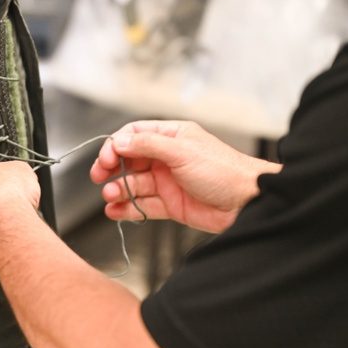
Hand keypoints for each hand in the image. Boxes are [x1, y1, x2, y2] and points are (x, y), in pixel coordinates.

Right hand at [89, 120, 280, 233]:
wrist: (247, 203)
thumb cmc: (224, 171)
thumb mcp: (182, 152)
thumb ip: (148, 146)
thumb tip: (120, 142)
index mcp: (172, 137)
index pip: (135, 135)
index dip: (117, 145)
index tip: (107, 158)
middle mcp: (168, 158)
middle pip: (129, 160)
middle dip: (112, 168)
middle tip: (99, 177)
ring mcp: (168, 182)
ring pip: (133, 184)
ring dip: (118, 190)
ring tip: (110, 196)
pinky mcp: (171, 205)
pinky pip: (142, 205)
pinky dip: (127, 209)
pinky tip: (115, 211)